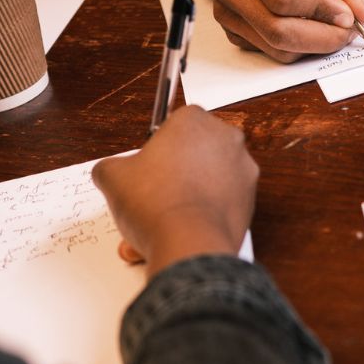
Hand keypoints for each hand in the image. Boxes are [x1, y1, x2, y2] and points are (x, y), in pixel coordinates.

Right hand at [92, 106, 257, 272]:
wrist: (188, 243)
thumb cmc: (156, 204)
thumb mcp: (113, 177)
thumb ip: (112, 166)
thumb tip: (112, 173)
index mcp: (193, 120)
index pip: (174, 124)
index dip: (158, 147)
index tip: (148, 164)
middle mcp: (225, 138)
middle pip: (194, 150)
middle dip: (175, 171)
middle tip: (153, 193)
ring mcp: (243, 168)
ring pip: (209, 178)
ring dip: (188, 195)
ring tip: (163, 219)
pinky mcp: (251, 198)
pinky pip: (222, 200)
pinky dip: (205, 212)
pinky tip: (181, 229)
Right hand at [209, 0, 363, 62]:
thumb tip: (363, 13)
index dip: (319, 9)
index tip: (346, 13)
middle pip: (277, 30)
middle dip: (322, 37)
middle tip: (347, 31)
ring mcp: (226, 12)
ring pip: (276, 48)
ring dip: (313, 46)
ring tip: (333, 30)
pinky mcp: (232, 31)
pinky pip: (271, 52)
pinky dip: (299, 48)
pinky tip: (310, 29)